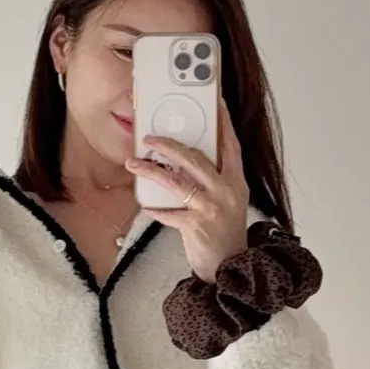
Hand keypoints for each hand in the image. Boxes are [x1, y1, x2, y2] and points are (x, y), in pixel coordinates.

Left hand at [125, 96, 248, 283]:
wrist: (229, 267)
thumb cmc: (225, 233)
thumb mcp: (228, 201)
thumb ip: (215, 180)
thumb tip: (186, 159)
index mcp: (236, 182)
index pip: (231, 145)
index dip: (223, 122)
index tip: (215, 102)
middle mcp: (226, 191)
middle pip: (195, 158)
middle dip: (169, 145)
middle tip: (149, 138)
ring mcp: (212, 208)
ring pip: (177, 181)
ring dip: (152, 171)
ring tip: (133, 164)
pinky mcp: (196, 226)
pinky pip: (169, 212)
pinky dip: (155, 209)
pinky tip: (145, 205)